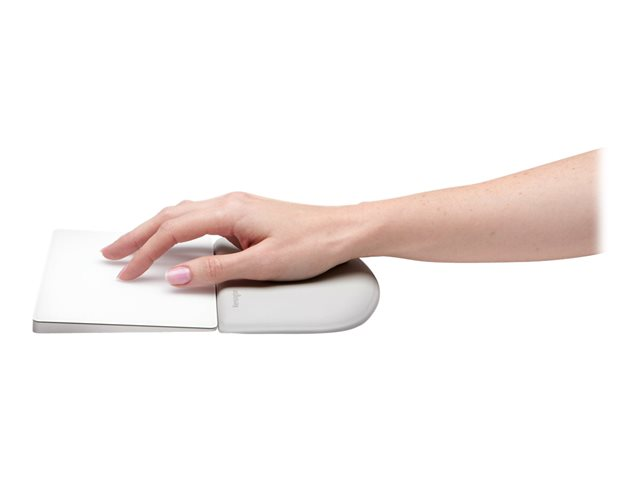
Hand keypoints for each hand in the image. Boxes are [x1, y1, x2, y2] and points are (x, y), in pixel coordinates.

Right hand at [101, 192, 362, 287]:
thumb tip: (177, 276)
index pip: (173, 230)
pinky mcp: (245, 215)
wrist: (344, 230)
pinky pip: (200, 217)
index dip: (146, 252)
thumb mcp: (262, 264)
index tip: (127, 271)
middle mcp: (230, 202)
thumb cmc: (313, 242)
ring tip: (134, 244)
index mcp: (229, 209)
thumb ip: (216, 270)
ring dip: (156, 229)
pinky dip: (177, 227)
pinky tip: (175, 238)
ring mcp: (237, 206)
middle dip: (138, 234)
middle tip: (112, 252)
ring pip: (184, 214)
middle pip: (170, 216)